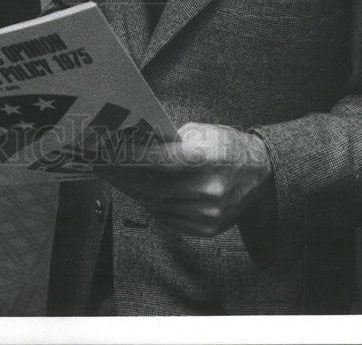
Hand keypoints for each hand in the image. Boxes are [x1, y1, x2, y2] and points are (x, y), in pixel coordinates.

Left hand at [94, 122, 272, 236]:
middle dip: (122, 177)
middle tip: (101, 166)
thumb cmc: (225, 145)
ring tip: (116, 178)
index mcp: (205, 158)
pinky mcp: (206, 229)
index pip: (157, 160)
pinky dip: (151, 205)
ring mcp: (206, 214)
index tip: (105, 152)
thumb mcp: (199, 131)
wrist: (261, 174)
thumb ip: (168, 139)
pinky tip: (139, 192)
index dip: (128, 157)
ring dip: (133, 191)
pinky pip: (168, 219)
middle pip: (152, 187)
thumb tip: (132, 141)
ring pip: (156, 205)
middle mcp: (206, 189)